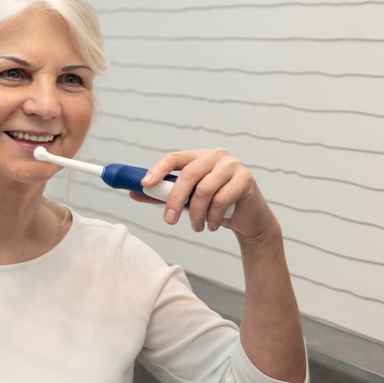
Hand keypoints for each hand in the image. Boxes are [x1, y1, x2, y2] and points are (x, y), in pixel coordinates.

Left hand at [130, 148, 277, 240]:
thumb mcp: (188, 200)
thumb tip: (134, 192)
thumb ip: (163, 195)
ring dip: (197, 214)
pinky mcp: (245, 179)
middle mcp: (216, 156)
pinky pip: (222, 200)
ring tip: (197, 226)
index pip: (174, 157)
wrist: (248, 219)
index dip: (158, 170)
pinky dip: (213, 218)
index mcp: (199, 156)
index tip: (145, 185)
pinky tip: (212, 225)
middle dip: (175, 200)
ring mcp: (232, 166)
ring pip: (204, 190)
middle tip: (169, 220)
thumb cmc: (216, 206)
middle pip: (188, 174)